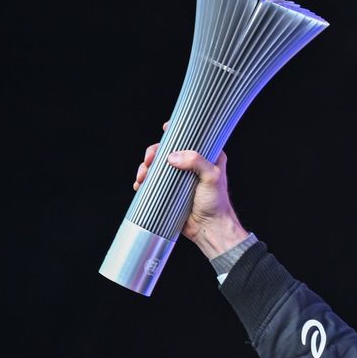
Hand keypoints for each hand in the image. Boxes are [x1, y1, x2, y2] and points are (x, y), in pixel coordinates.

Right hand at [133, 121, 248, 256]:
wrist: (210, 228)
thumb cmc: (217, 204)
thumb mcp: (212, 177)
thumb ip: (196, 162)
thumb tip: (172, 157)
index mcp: (207, 157)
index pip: (190, 138)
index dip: (176, 132)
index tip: (165, 129)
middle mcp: (191, 166)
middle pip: (167, 151)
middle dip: (154, 153)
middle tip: (149, 160)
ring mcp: (179, 179)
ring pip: (157, 166)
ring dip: (146, 168)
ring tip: (142, 176)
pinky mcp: (170, 192)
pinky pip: (153, 183)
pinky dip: (144, 182)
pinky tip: (139, 185)